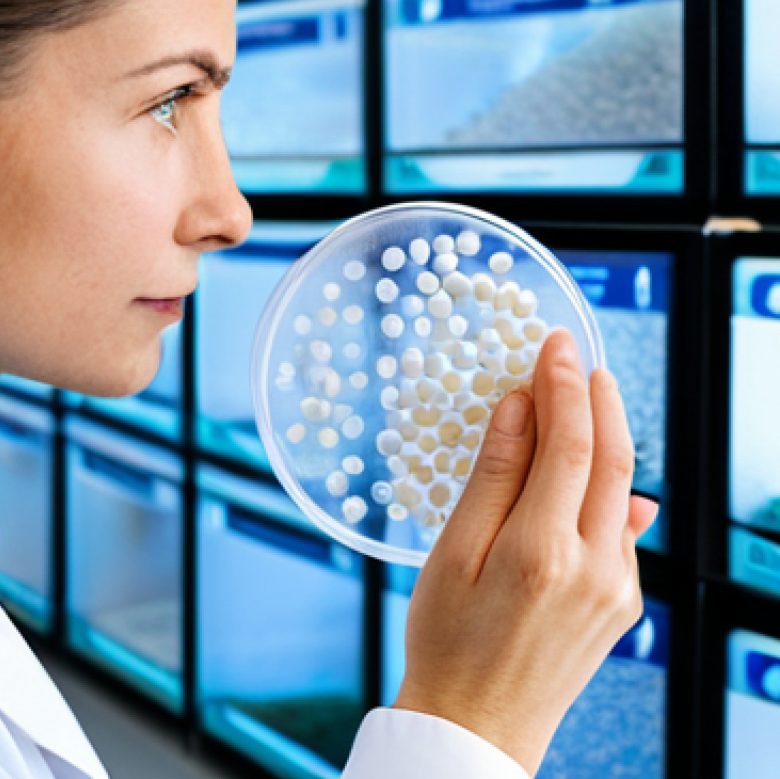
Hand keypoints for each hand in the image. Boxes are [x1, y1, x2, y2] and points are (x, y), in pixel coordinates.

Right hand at [392, 330, 657, 775]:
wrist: (476, 726)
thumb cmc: (448, 640)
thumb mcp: (454, 552)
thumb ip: (495, 476)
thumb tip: (521, 408)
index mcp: (543, 552)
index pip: (568, 443)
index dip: (562, 385)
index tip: (553, 344)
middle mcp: (596, 568)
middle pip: (611, 458)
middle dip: (596, 397)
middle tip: (575, 356)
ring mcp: (617, 589)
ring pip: (621, 490)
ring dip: (605, 436)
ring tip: (580, 396)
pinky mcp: (622, 603)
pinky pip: (623, 528)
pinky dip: (609, 486)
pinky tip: (598, 469)